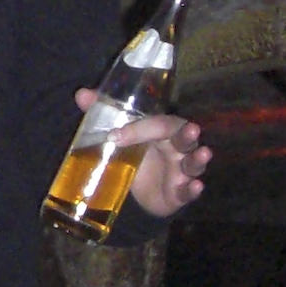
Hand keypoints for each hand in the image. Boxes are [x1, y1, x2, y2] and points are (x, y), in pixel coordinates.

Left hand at [72, 91, 209, 217]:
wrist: (141, 190)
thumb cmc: (138, 154)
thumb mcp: (121, 135)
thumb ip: (104, 114)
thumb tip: (81, 93)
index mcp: (163, 131)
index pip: (157, 124)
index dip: (138, 129)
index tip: (115, 136)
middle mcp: (177, 148)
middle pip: (185, 138)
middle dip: (188, 134)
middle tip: (192, 129)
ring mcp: (181, 171)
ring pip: (194, 162)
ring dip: (199, 159)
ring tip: (204, 154)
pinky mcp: (180, 193)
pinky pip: (189, 191)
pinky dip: (194, 189)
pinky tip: (197, 186)